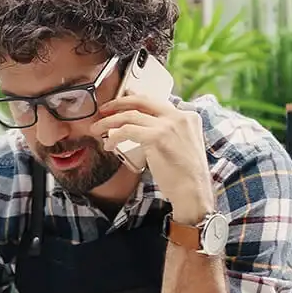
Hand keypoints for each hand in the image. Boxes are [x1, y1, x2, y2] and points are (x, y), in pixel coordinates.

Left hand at [91, 94, 215, 222]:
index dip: (135, 101)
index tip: (121, 104)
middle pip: (142, 100)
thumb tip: (145, 129)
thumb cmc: (187, 176)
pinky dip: (113, 137)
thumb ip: (170, 134)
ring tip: (97, 129)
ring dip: (109, 122)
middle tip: (104, 110)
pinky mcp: (157, 137)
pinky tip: (108, 144)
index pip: (156, 102)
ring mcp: (168, 125)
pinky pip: (126, 131)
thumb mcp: (184, 146)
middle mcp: (179, 117)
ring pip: (130, 115)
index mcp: (188, 117)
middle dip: (118, 103)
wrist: (194, 192)